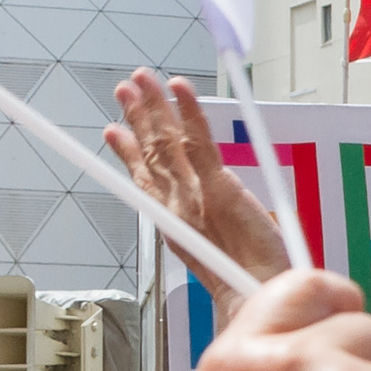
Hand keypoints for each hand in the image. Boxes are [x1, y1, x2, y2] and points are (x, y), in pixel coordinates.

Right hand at [104, 69, 286, 312]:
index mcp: (173, 219)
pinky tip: (179, 87)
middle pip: (150, 151)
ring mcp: (194, 194)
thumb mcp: (219, 243)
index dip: (127, 151)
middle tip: (123, 87)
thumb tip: (219, 203)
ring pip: (166, 140)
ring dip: (153, 104)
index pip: (144, 176)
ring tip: (140, 78)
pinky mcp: (218, 187)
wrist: (257, 292)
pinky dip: (189, 111)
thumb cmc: (247, 273)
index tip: (112, 129)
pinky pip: (199, 141)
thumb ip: (210, 220)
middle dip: (136, 115)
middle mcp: (176, 204)